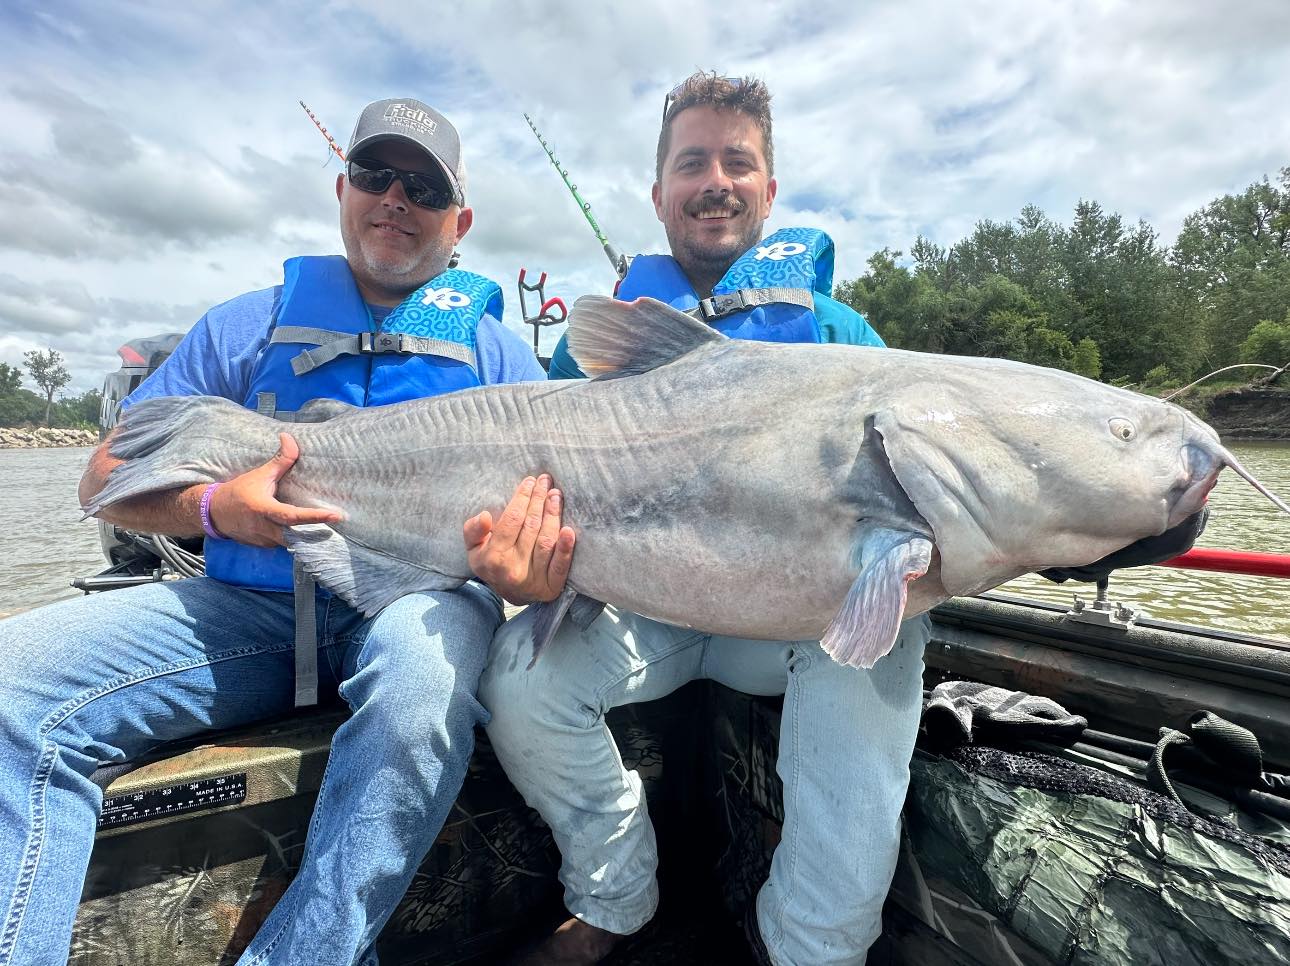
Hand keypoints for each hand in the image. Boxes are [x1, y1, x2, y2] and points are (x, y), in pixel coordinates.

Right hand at [207, 433, 341, 547]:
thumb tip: (289, 437)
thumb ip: (280, 461)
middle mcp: (265, 529)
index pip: (293, 517)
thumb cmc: (239, 491)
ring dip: (308, 539)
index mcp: (264, 510)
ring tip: (330, 533)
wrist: (213, 513)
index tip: (336, 516)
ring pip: (291, 544)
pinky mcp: (263, 546)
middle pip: (296, 538)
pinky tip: (309, 535)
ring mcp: (264, 541)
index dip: (314, 517)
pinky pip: (283, 545)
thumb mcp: (259, 475)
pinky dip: (296, 540)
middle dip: (317, 535)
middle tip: (339, 529)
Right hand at [464, 474, 574, 603]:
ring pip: (546, 541)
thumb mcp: (474, 548)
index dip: (522, 498)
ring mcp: (533, 580)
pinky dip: (566, 549)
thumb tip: (485, 515)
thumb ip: (473, 531)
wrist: (510, 595)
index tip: (530, 481)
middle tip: (546, 481)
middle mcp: (513, 569)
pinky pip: (560, 567)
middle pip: (531, 527)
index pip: (511, 521)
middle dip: (539, 500)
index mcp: (493, 557)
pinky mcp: (551, 588)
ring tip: (556, 495)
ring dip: (553, 515)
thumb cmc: (491, 563)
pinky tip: (570, 531)